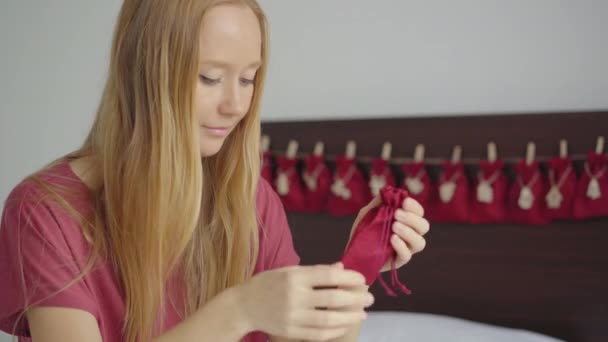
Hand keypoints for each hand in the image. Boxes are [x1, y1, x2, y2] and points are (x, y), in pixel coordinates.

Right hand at [237, 263, 373, 340]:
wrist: (243, 306)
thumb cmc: (268, 283)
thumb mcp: (288, 271)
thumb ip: (314, 271)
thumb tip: (340, 268)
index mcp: (294, 277)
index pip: (327, 276)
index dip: (348, 278)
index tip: (362, 279)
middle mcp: (294, 296)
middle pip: (332, 298)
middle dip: (355, 298)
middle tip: (370, 298)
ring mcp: (292, 316)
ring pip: (328, 319)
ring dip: (349, 316)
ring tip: (362, 313)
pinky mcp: (290, 331)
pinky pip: (318, 333)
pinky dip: (334, 330)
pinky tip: (344, 325)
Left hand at [349, 196, 429, 272]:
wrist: (353, 250)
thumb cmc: (363, 230)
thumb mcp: (368, 213)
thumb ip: (378, 202)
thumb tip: (387, 191)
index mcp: (406, 221)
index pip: (418, 212)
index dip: (414, 206)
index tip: (404, 202)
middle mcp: (410, 234)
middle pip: (424, 226)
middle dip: (412, 218)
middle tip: (397, 214)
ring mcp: (406, 248)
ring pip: (420, 242)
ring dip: (409, 232)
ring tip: (394, 226)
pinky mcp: (398, 261)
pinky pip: (407, 255)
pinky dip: (401, 246)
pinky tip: (392, 239)